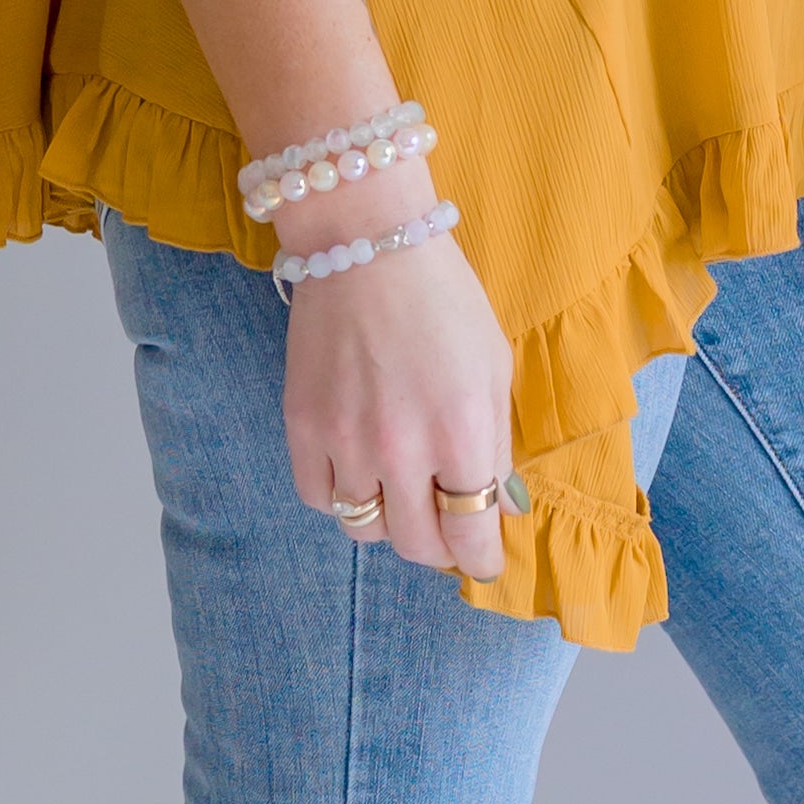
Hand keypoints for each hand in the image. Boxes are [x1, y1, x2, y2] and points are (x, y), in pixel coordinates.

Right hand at [282, 232, 518, 583]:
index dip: (482, 560)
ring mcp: (345, 439)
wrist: (365, 244)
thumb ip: (497, 443)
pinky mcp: (302, 425)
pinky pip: (318, 497)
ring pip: (365, 528)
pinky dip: (341, 496)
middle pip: (418, 544)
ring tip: (400, 493)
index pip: (472, 534)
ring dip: (389, 522)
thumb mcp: (493, 366)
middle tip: (446, 528)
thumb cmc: (443, 299)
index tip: (484, 559)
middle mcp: (402, 446)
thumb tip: (501, 505)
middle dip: (440, 547)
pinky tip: (358, 471)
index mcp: (462, 431)